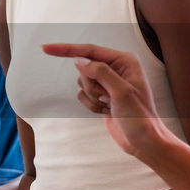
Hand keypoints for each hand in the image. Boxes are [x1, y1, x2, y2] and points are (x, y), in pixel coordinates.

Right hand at [42, 42, 176, 160]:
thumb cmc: (140, 117)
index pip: (90, 50)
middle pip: (84, 68)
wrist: (143, 141)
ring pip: (82, 82)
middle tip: (107, 98)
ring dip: (92, 97)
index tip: (46, 48)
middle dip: (91, 86)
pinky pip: (83, 94)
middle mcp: (116, 68)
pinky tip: (106, 110)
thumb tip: (79, 60)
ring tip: (109, 105)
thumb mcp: (122, 92)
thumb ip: (101, 72)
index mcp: (125, 61)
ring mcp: (108, 82)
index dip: (66, 49)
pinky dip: (91, 105)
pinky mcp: (102, 95)